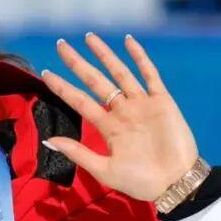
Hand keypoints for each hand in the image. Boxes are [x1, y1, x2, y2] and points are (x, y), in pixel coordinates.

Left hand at [40, 33, 199, 201]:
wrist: (175, 183)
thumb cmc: (140, 181)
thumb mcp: (104, 169)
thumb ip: (78, 153)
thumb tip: (48, 141)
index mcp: (107, 127)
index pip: (79, 101)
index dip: (62, 87)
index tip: (45, 72)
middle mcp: (122, 111)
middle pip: (95, 81)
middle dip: (77, 63)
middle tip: (60, 44)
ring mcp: (141, 104)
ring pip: (120, 73)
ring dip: (105, 55)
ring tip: (88, 37)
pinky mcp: (162, 102)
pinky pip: (149, 75)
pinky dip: (139, 58)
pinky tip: (128, 42)